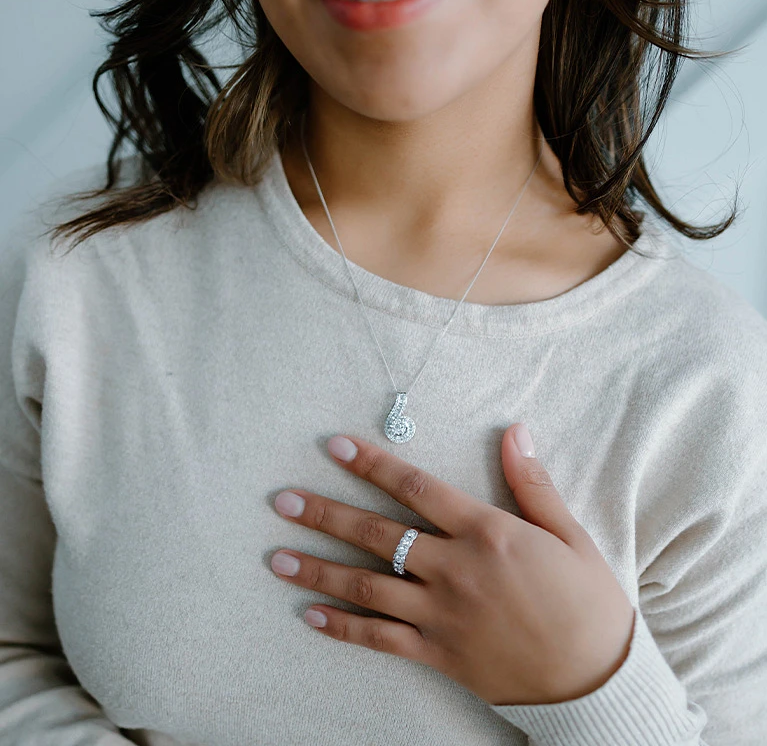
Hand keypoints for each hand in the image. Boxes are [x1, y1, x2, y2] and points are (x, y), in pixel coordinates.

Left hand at [270, 425, 635, 706]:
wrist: (597, 680)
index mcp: (486, 532)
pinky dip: (343, 628)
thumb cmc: (588, 601)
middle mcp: (455, 570)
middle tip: (282, 501)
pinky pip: (381, 640)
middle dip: (326, 515)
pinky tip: (309, 615)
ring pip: (367, 587)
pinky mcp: (439, 655)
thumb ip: (533, 483)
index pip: (416, 487)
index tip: (334, 447)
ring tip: (276, 557)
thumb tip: (515, 430)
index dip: (372, 465)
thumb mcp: (569, 534)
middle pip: (378, 535)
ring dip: (319, 569)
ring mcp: (443, 616)